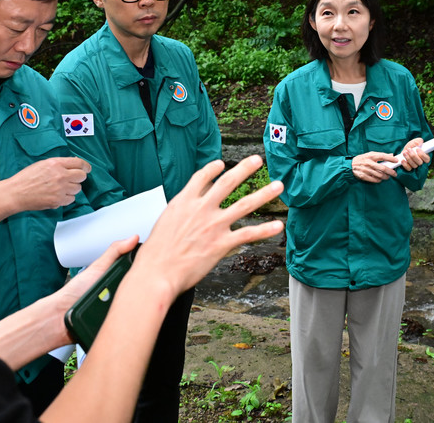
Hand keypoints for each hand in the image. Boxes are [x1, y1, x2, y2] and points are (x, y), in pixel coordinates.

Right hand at [7, 157, 90, 211]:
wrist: (15, 193)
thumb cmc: (26, 178)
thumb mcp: (43, 164)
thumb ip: (59, 164)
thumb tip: (74, 164)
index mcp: (56, 164)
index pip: (79, 163)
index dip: (85, 166)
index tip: (86, 169)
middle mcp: (60, 175)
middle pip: (82, 176)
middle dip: (79, 178)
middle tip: (73, 179)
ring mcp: (60, 189)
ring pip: (78, 189)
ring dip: (72, 188)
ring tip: (60, 188)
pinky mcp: (58, 200)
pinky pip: (71, 199)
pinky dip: (67, 198)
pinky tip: (57, 195)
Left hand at [52, 236, 140, 342]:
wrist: (62, 317)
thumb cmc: (75, 292)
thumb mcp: (98, 266)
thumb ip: (114, 251)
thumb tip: (133, 238)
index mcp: (118, 276)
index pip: (139, 271)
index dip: (148, 267)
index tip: (158, 263)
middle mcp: (120, 292)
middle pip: (140, 288)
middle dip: (141, 286)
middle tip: (148, 282)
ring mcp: (119, 307)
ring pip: (136, 304)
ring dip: (135, 302)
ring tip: (137, 298)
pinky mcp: (117, 322)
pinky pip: (129, 318)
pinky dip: (129, 316)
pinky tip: (129, 313)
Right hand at [130, 156, 284, 301]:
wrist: (156, 273)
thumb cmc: (155, 254)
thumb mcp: (163, 223)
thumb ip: (179, 214)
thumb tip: (186, 212)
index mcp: (183, 202)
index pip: (201, 177)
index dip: (212, 169)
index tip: (221, 164)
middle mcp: (201, 209)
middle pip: (227, 182)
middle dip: (245, 169)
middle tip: (258, 160)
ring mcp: (213, 225)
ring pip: (245, 204)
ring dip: (264, 193)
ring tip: (278, 185)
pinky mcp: (221, 244)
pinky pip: (248, 234)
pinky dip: (265, 230)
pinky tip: (278, 225)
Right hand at [351, 151, 398, 182]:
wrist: (350, 165)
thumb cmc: (362, 159)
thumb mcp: (370, 154)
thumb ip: (380, 155)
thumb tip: (391, 154)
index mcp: (371, 156)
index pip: (383, 156)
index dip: (390, 158)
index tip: (396, 161)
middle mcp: (368, 162)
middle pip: (383, 168)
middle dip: (391, 171)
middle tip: (395, 174)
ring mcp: (366, 170)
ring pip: (379, 175)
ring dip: (385, 177)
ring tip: (387, 177)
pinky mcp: (363, 176)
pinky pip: (374, 180)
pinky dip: (379, 180)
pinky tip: (380, 179)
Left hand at [398, 138, 429, 171]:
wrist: (406, 149)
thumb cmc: (413, 145)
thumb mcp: (416, 141)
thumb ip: (419, 141)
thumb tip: (418, 143)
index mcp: (425, 156)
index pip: (427, 159)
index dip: (422, 155)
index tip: (417, 149)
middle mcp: (421, 162)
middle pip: (420, 162)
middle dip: (413, 156)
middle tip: (409, 149)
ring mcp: (415, 165)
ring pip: (414, 165)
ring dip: (408, 159)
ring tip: (405, 152)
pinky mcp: (409, 167)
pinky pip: (408, 169)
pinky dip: (405, 165)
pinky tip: (402, 160)